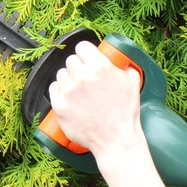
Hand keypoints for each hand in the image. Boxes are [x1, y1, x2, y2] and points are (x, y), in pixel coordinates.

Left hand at [48, 41, 143, 160]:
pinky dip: (60, 91)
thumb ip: (125, 66)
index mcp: (100, 67)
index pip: (82, 47)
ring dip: (68, 79)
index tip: (87, 58)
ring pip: (61, 73)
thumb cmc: (125, 113)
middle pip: (71, 60)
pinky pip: (53, 88)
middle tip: (84, 77)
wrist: (115, 140)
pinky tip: (69, 97)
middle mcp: (82, 76)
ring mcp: (68, 91)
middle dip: (78, 67)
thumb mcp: (132, 83)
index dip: (85, 53)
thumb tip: (121, 59)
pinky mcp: (59, 104)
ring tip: (78, 90)